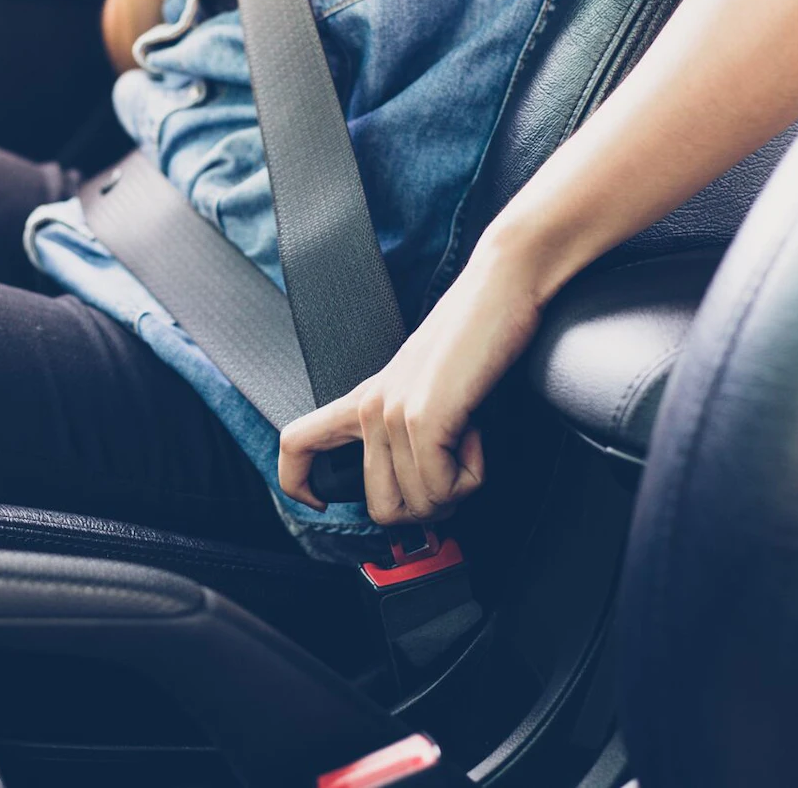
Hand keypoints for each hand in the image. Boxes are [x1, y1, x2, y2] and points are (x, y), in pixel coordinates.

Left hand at [278, 241, 544, 525]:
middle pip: (380, 509)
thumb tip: (425, 495)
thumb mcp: (429, 387)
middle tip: (455, 476)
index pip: (296, 444)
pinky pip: (441, 489)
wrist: (502, 288)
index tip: (324, 501)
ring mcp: (392, 413)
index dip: (297, 485)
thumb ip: (412, 432)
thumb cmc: (477, 337)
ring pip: (420, 505)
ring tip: (469, 442)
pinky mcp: (422, 418)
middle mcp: (369, 408)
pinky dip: (471, 477)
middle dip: (428, 510)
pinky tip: (476, 434)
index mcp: (364, 400)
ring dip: (457, 490)